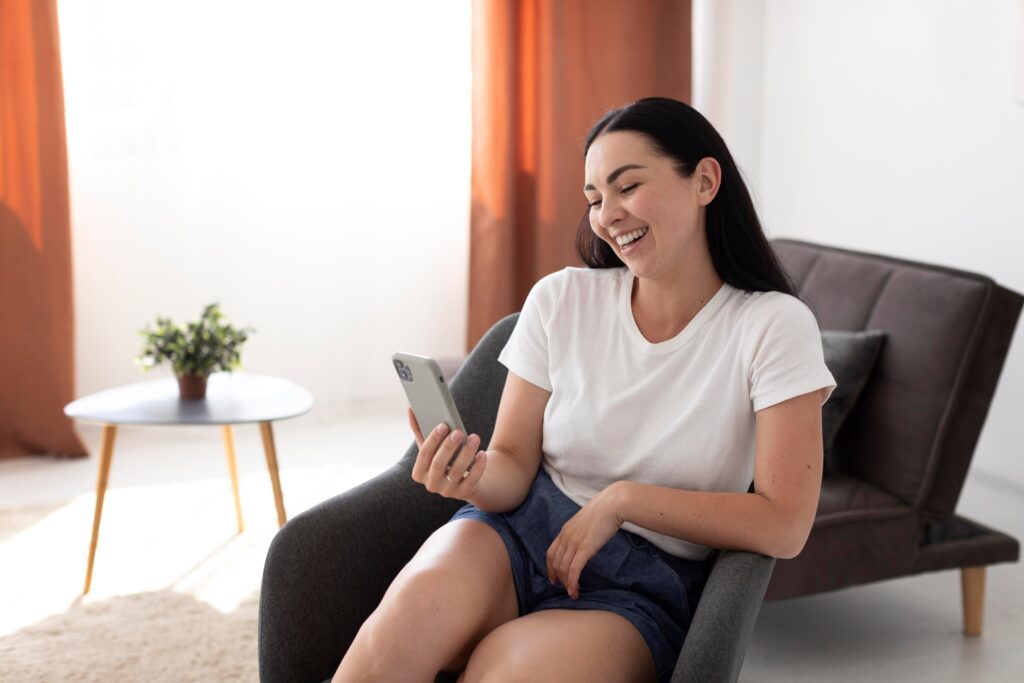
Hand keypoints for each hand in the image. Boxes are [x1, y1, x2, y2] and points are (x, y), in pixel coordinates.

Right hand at [408, 407, 487, 500]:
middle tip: (458, 431)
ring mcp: (448, 491)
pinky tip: (482, 453)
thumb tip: (410, 407)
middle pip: (438, 464)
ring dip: (466, 453)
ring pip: (457, 471)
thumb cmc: (444, 458)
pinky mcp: (464, 493)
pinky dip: (478, 467)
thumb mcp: (432, 447)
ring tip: (475, 437)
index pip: (424, 455)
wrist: (463, 480)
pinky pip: (472, 480)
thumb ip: (420, 430)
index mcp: (419, 472)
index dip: (433, 440)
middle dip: (448, 446)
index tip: (443, 425)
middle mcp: (431, 484)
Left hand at [545, 484, 625, 599]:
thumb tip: (585, 539)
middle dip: (559, 579)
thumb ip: (582, 531)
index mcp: (565, 530)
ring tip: (573, 593)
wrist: (613, 503)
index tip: (554, 578)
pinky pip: (573, 569)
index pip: (551, 553)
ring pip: (563, 568)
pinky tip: (575, 591)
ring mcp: (574, 542)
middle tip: (566, 589)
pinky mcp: (584, 548)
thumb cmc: (605, 510)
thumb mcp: (587, 521)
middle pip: (555, 563)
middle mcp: (566, 537)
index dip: (550, 568)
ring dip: (566, 583)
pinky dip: (572, 582)